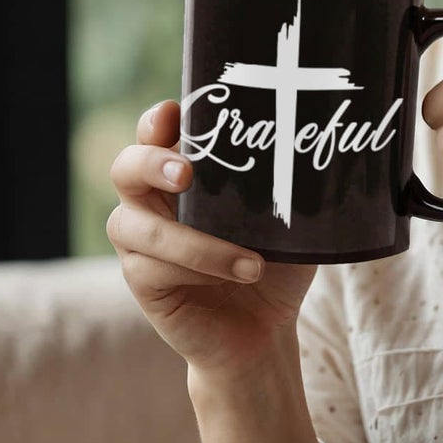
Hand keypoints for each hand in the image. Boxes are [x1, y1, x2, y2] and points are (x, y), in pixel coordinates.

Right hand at [107, 101, 318, 379]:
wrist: (266, 329)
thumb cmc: (277, 261)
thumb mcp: (288, 218)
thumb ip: (286, 185)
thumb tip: (317, 145)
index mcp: (184, 173)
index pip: (156, 133)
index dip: (157, 120)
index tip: (174, 114)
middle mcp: (152, 201)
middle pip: (125, 167)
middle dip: (150, 162)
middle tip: (187, 173)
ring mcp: (141, 242)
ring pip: (133, 225)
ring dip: (194, 242)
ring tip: (252, 262)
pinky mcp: (142, 281)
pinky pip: (150, 269)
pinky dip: (197, 270)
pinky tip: (240, 276)